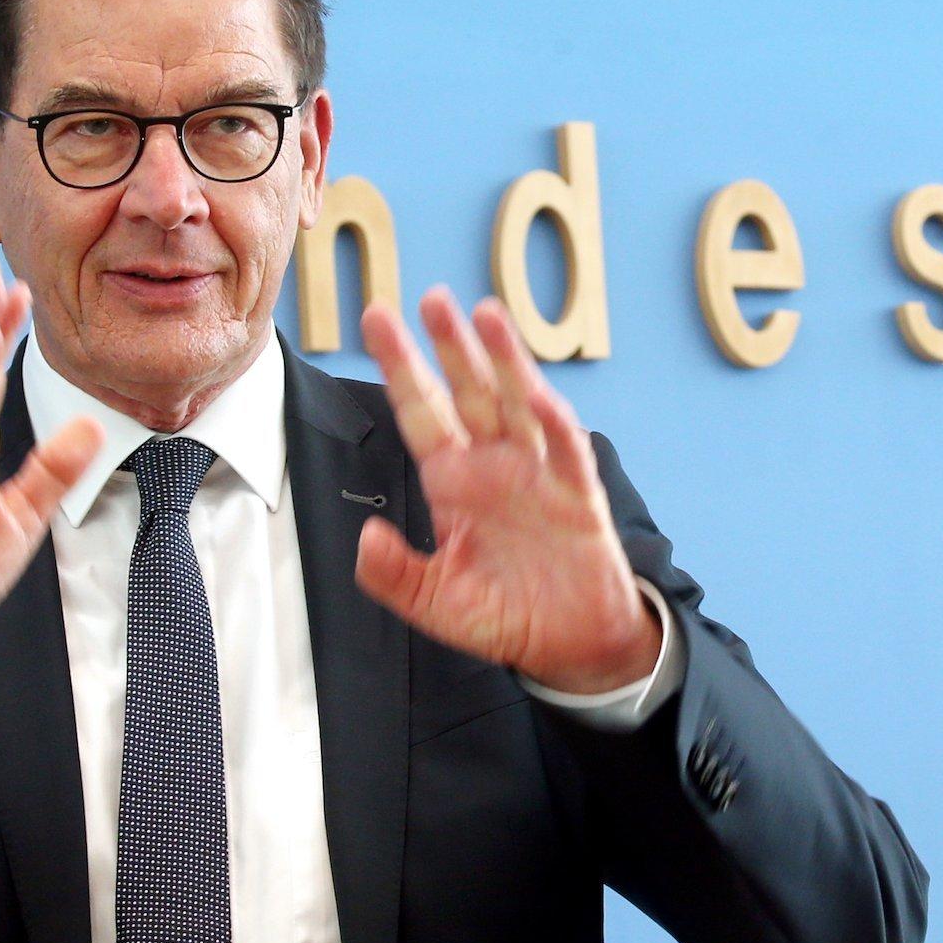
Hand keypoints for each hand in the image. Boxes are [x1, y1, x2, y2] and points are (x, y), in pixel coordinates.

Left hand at [356, 287, 660, 691]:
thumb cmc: (503, 616)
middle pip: (467, 392)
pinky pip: (565, 451)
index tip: (377, 319)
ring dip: (504, 361)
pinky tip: (539, 394)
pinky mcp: (577, 494)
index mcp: (452, 482)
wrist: (571, 645)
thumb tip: (366, 538)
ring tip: (485, 314)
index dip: (400, 367)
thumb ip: (394, 574)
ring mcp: (537, 473)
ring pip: (518, 404)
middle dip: (449, 346)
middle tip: (430, 298)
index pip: (420, 411)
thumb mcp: (433, 603)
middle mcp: (493, 465)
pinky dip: (553, 423)